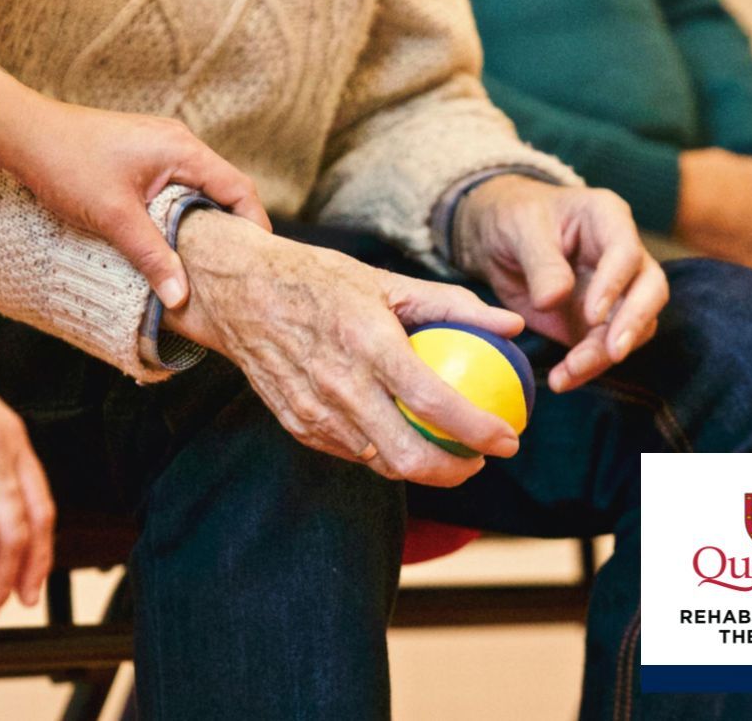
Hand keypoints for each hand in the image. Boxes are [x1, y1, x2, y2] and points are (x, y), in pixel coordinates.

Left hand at [6, 101, 271, 307]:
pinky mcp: (141, 155)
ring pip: (198, 190)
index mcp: (183, 150)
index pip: (239, 189)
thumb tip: (181, 298)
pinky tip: (170, 240)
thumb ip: (152, 257)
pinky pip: (176, 187)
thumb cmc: (67, 164)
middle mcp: (178, 143)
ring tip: (205, 262)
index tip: (257, 262)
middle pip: (224, 189)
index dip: (254, 226)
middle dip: (231, 229)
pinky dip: (181, 213)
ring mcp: (160, 147)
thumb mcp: (114, 217)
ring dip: (203, 223)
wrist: (23, 134)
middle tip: (234, 270)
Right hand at [163, 210, 525, 487]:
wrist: (239, 293)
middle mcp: (340, 385)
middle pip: (408, 456)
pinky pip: (352, 453)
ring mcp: (315, 412)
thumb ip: (453, 305)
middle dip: (455, 471)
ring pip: (380, 463)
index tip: (508, 439)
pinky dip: (382, 452)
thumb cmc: (319, 281)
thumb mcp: (387, 281)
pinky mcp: (298, 425)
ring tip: (447, 452)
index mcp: (368, 343)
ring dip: (421, 467)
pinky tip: (401, 437)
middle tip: (480, 459)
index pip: (434, 402)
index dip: (479, 430)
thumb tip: (512, 325)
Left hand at [453, 176, 668, 393]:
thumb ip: (541, 263)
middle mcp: (623, 255)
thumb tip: (554, 300)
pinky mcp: (598, 322)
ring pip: (633, 327)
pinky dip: (587, 367)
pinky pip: (604, 348)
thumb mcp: (520, 229)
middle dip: (633, 323)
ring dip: (605, 354)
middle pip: (650, 290)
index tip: (591, 314)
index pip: (627, 251)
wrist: (497, 238)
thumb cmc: (514, 218)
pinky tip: (563, 379)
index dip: (615, 284)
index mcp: (607, 218)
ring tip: (570, 372)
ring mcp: (616, 291)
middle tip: (613, 352)